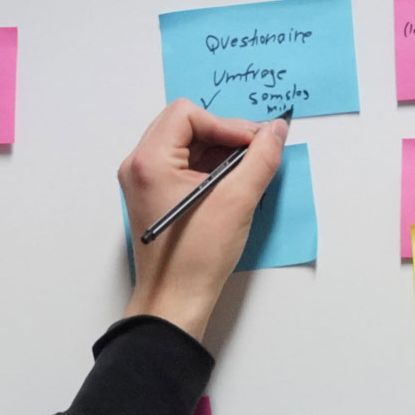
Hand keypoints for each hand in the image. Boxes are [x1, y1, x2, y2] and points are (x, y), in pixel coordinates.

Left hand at [120, 100, 288, 342]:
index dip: (227, 124)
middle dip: (224, 134)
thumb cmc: (197, 256)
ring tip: (247, 169)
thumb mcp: (237, 200)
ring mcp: (143, 181)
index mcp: (149, 160)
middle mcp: (139, 165)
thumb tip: (275, 130)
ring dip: (218, 150)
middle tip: (256, 151)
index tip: (255, 144)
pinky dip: (209, 167)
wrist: (175, 301)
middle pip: (184, 125)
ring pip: (185, 145)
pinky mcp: (154, 196)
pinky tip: (232, 183)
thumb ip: (261, 158)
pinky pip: (182, 165)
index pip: (188, 114)